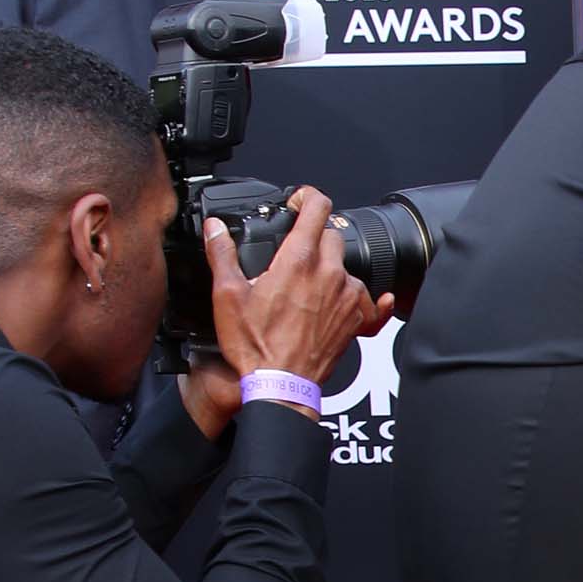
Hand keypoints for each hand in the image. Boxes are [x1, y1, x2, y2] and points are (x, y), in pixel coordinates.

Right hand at [207, 189, 393, 406]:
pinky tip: (349, 300)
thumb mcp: (227, 295)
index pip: (317, 207)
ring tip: (306, 286)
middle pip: (331, 234)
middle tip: (294, 250)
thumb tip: (215, 229)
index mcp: (298, 261)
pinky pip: (368, 298)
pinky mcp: (358, 319)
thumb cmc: (256, 346)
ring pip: (346, 266)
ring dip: (330, 269)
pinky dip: (360, 297)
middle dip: (314, 235)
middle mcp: (330, 274)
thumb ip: (222, 254)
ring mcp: (348, 297)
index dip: (307, 196)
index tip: (298, 201)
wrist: (281, 385)